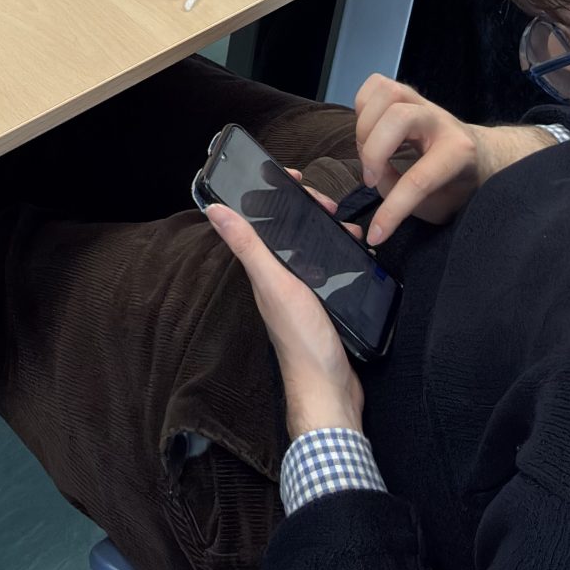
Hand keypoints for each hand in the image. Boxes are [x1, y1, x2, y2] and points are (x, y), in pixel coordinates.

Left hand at [206, 200, 363, 439]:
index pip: (260, 219)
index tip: (293, 179)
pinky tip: (356, 252)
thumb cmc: (303, 341)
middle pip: (288, 230)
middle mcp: (278, 278)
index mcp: (263, 269)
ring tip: (348, 228)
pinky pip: (329, 268)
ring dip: (326, 231)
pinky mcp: (323, 304)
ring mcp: (301, 291)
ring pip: (310, 248)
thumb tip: (213, 210)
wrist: (331, 390)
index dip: (272, 195)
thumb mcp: (275, 285)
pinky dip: (340, 254)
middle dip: (307, 210)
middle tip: (329, 207)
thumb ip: (248, 247)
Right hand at [352, 74, 557, 245]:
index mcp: (459, 153)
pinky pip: (376, 85)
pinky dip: (362, 107)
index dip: (392, 210)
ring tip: (368, 152)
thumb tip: (375, 178)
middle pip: (399, 117)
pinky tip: (369, 131)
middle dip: (373, 151)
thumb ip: (408, 199)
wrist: (481, 155)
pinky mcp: (407, 93)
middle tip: (371, 178)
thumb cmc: (459, 186)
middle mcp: (441, 120)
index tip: (376, 233)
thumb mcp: (441, 207)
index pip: (420, 179)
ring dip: (365, 125)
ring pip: (387, 93)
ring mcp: (423, 101)